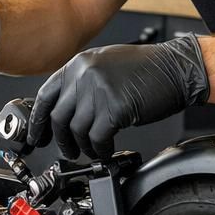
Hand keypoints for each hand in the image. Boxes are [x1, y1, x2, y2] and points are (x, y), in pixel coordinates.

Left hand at [27, 34, 209, 160]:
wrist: (177, 68)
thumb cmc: (147, 69)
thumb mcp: (105, 64)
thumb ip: (82, 82)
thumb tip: (65, 108)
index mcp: (79, 64)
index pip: (46, 95)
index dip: (39, 120)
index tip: (37, 135)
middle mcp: (85, 74)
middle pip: (59, 116)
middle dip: (62, 139)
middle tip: (68, 150)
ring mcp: (99, 90)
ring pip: (77, 130)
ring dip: (84, 146)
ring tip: (93, 150)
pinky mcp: (115, 108)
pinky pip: (97, 138)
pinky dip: (100, 149)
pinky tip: (106, 150)